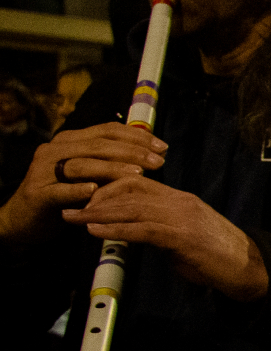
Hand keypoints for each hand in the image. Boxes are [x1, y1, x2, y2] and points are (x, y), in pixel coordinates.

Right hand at [0, 122, 165, 242]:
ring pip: (81, 164)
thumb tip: (154, 154)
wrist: (27, 220)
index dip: (137, 137)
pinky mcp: (37, 193)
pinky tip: (96, 191)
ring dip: (111, 169)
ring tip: (138, 174)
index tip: (163, 147)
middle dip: (132, 152)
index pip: (107, 131)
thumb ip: (114, 163)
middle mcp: (56, 150)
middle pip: (98, 145)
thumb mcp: (92, 175)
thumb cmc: (67, 196)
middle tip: (158, 162)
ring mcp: (43, 170)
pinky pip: (59, 190)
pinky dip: (78, 190)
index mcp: (71, 140)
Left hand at [60, 177, 267, 300]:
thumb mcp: (185, 238)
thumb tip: (135, 234)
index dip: (107, 186)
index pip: (137, 181)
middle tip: (70, 205)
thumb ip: (160, 231)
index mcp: (180, 199)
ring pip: (132, 206)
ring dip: (98, 212)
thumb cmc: (218, 257)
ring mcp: (182, 217)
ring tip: (74, 217)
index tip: (85, 197)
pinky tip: (96, 231)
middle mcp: (179, 202)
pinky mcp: (183, 237)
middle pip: (129, 189)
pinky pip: (143, 228)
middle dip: (95, 197)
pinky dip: (116, 229)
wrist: (249, 268)